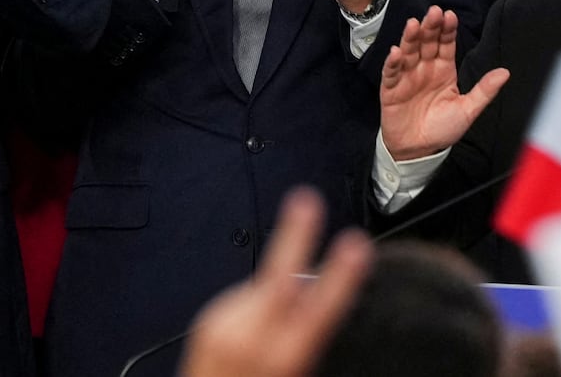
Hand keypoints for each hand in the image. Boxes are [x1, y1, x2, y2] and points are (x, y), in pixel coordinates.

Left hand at [179, 188, 371, 376]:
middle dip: (293, 236)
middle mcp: (248, 344)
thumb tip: (321, 295)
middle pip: (275, 279)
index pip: (318, 309)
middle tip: (305, 201)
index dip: (341, 273)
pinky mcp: (205, 325)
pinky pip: (242, 298)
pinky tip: (257, 325)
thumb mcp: (301, 367)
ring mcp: (221, 332)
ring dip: (277, 288)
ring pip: (262, 286)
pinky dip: (256, 301)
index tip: (356, 245)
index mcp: (282, 359)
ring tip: (281, 321)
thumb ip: (311, 336)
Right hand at [380, 6, 508, 159]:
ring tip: (413, 25)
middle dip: (430, 28)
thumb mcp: (468, 109)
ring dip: (410, 39)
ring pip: (408, 53)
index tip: (450, 16)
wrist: (419, 151)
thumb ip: (484, 90)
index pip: (446, 45)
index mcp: (444, 70)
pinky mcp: (391, 90)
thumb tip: (505, 72)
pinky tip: (396, 52)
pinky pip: (391, 74)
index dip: (447, 31)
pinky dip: (392, 63)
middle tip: (434, 12)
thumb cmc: (443, 128)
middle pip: (426, 43)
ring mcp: (407, 78)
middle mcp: (425, 69)